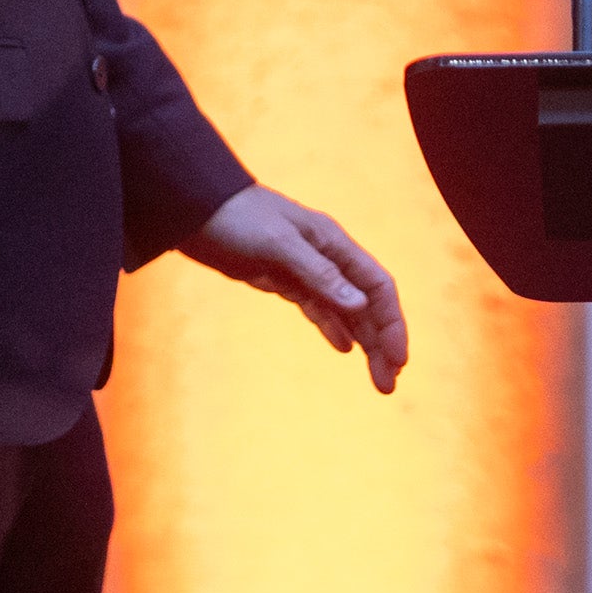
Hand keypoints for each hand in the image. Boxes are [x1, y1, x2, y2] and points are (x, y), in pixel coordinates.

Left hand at [185, 184, 408, 390]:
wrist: (193, 207)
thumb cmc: (236, 217)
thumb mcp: (278, 243)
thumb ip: (320, 274)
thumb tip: (361, 306)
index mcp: (334, 244)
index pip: (377, 288)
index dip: (392, 324)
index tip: (398, 360)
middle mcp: (328, 259)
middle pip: (367, 306)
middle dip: (382, 344)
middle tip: (388, 385)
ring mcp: (306, 271)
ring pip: (345, 313)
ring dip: (363, 344)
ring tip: (377, 379)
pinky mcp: (283, 281)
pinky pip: (317, 309)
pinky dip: (333, 329)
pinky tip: (344, 349)